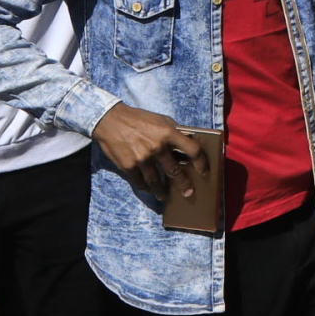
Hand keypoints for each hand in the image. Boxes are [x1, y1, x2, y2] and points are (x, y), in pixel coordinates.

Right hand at [93, 104, 210, 205]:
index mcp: (168, 133)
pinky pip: (140, 182)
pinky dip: (145, 187)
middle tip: (188, 192)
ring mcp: (142, 158)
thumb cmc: (139, 119)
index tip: (204, 172)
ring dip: (162, 191)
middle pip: (175, 171)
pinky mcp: (128, 166)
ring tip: (165, 196)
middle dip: (184, 184)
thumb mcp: (161, 120)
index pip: (193, 150)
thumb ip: (175, 132)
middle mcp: (157, 147)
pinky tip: (148, 189)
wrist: (110, 120)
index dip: (202, 163)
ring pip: (156, 182)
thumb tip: (189, 143)